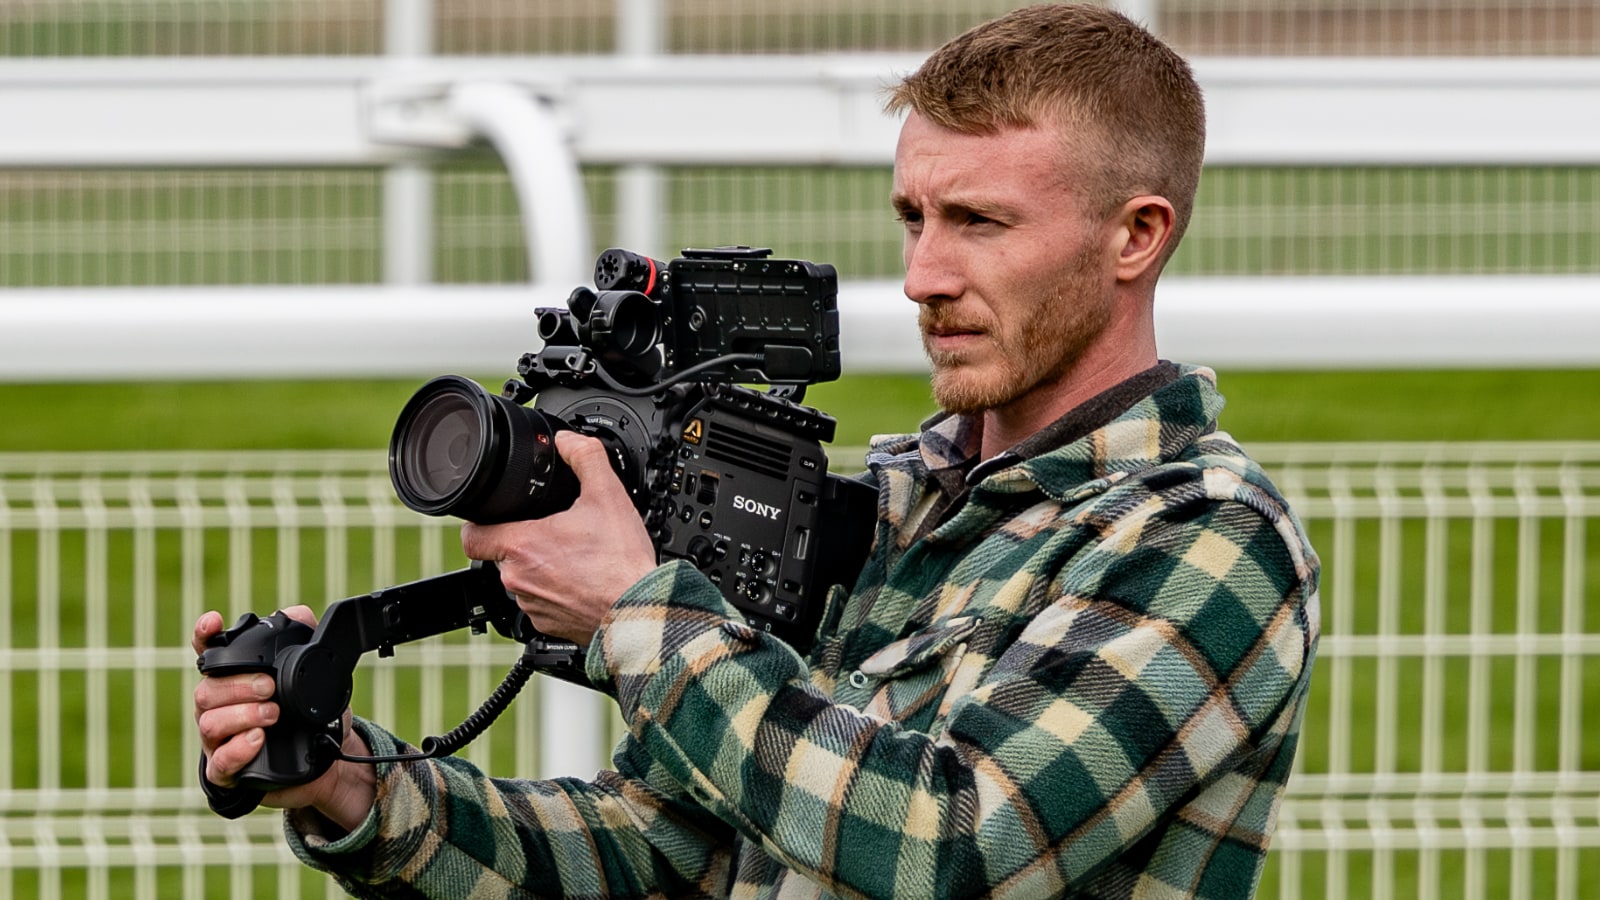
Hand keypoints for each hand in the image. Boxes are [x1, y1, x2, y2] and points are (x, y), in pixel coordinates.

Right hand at [192, 606, 374, 832]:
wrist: (324, 758)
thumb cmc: (306, 712)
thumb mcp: (311, 673)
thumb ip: (303, 638)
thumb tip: (297, 614)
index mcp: (231, 679)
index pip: (207, 653)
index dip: (203, 636)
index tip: (213, 622)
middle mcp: (217, 708)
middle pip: (206, 691)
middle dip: (238, 686)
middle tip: (270, 687)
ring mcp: (218, 741)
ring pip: (210, 723)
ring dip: (242, 715)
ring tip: (273, 714)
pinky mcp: (228, 771)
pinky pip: (219, 763)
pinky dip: (237, 749)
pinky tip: (258, 739)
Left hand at [460, 430, 657, 645]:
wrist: (640, 612)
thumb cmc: (621, 563)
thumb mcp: (608, 495)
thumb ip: (585, 457)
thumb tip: (568, 441)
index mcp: (521, 546)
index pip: (471, 536)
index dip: (477, 523)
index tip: (492, 518)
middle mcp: (518, 579)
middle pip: (503, 555)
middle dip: (525, 542)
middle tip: (557, 533)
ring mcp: (531, 605)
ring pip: (523, 580)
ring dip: (542, 569)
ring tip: (576, 559)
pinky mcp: (547, 625)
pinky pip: (541, 604)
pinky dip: (557, 593)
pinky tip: (582, 582)